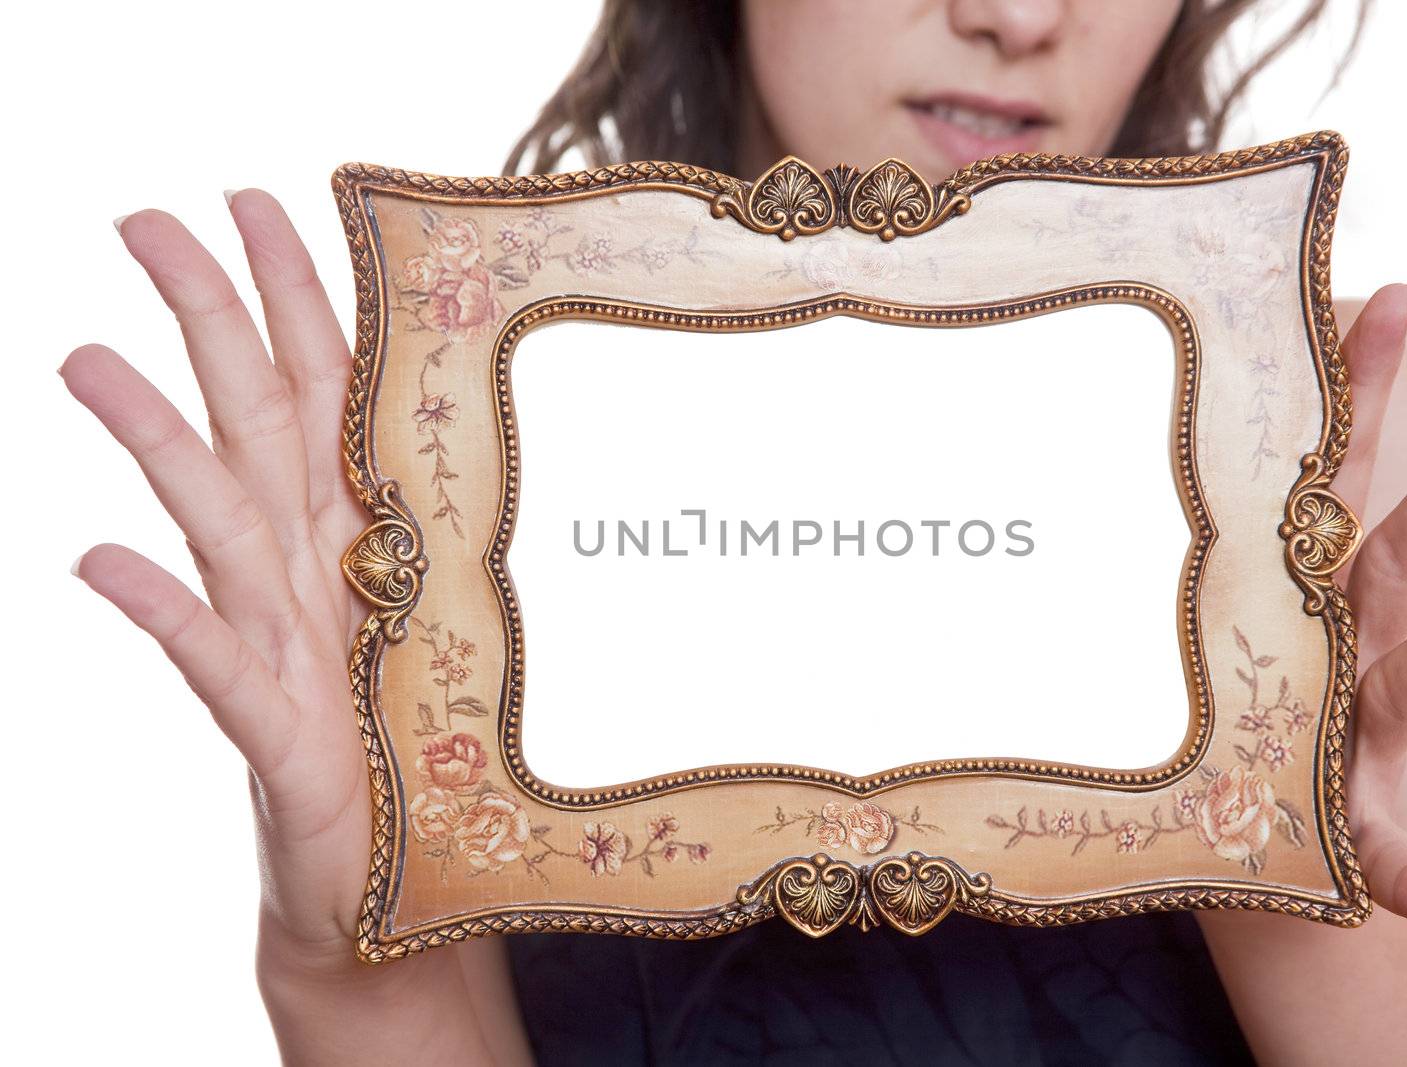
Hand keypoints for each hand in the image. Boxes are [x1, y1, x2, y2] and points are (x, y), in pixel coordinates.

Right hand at [61, 192, 500, 1057]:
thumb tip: (492, 424)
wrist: (400, 878)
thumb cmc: (424, 739)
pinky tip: (103, 561)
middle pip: (251, 423)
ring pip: (215, 523)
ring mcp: (282, 648)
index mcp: (359, 534)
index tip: (260, 201)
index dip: (293, 298)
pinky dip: (164, 614)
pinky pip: (212, 665)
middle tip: (144, 220)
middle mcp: (308, 573)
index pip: (322, 393)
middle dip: (205, 321)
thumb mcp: (459, 613)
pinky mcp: (276, 734)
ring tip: (90, 360)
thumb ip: (452, 526)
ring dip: (156, 441)